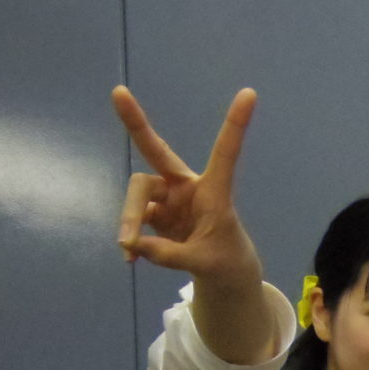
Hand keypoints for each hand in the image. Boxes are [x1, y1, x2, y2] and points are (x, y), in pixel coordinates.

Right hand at [112, 85, 260, 282]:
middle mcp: (187, 187)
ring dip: (129, 217)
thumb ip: (169, 254)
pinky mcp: (155, 213)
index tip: (250, 93)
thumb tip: (133, 244)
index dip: (235, 124)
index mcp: (214, 191)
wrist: (222, 277)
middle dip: (136, 123)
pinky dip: (132, 240)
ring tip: (127, 247)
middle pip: (156, 152)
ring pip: (139, 195)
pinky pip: (134, 220)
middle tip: (118, 92)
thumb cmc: (226, 262)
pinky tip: (130, 258)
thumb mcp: (204, 263)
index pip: (225, 153)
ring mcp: (168, 198)